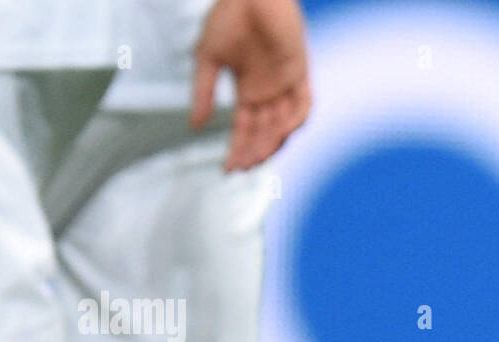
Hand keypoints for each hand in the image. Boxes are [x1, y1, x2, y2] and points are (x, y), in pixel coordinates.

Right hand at [191, 0, 311, 170]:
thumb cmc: (227, 16)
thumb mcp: (208, 59)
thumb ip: (204, 92)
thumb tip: (195, 126)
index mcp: (249, 91)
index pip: (245, 129)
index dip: (237, 149)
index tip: (227, 167)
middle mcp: (269, 92)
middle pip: (265, 132)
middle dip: (254, 151)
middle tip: (242, 166)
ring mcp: (285, 84)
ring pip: (283, 125)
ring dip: (272, 142)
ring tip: (258, 156)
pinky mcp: (299, 72)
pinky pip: (303, 105)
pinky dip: (293, 122)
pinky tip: (279, 134)